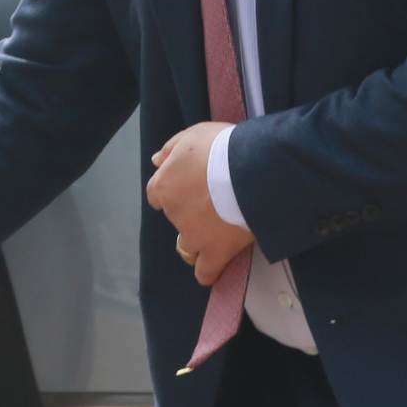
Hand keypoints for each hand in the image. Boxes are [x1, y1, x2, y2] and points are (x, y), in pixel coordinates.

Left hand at [147, 121, 255, 288]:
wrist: (250, 169)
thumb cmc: (223, 147)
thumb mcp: (194, 135)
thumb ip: (172, 148)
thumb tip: (157, 160)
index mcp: (165, 185)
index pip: (156, 194)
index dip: (169, 193)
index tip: (183, 190)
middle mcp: (175, 213)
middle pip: (175, 220)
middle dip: (188, 216)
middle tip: (211, 206)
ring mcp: (194, 235)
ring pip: (186, 248)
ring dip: (195, 244)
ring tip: (213, 236)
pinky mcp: (215, 251)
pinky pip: (205, 272)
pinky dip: (208, 272)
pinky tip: (214, 268)